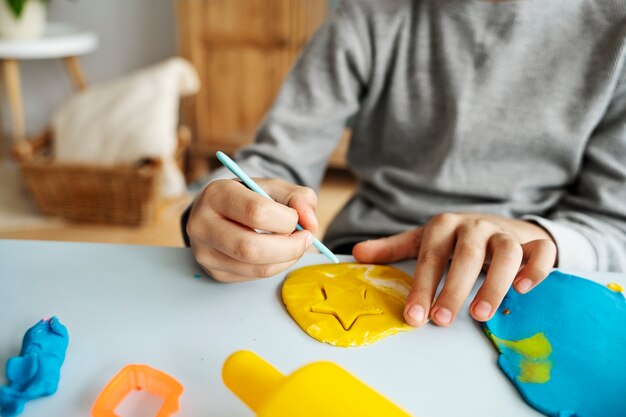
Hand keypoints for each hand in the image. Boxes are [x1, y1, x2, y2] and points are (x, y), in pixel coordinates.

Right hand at [187, 178, 317, 281]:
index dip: (285, 219)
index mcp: (216, 194)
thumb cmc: (248, 198)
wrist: (218, 213)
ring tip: (295, 245)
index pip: (256, 212)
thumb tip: (310, 222)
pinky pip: (255, 276)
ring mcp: (205, 252)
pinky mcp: (215, 271)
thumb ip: (297, 197)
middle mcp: (202, 224)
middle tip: (305, 239)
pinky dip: (276, 267)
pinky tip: (278, 254)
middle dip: (289, 247)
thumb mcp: (272, 187)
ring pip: (256, 267)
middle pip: (251, 247)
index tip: (297, 218)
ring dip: (287, 259)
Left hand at [353, 213, 556, 326]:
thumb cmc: (455, 239)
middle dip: (453, 289)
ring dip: (494, 283)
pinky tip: (524, 289)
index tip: (414, 317)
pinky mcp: (532, 241)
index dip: (422, 286)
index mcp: (444, 226)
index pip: (430, 256)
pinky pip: (539, 251)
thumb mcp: (423, 240)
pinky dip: (535, 268)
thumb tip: (356, 254)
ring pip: (505, 252)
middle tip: (442, 321)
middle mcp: (474, 226)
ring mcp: (504, 233)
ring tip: (480, 315)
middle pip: (466, 254)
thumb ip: (392, 248)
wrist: (498, 224)